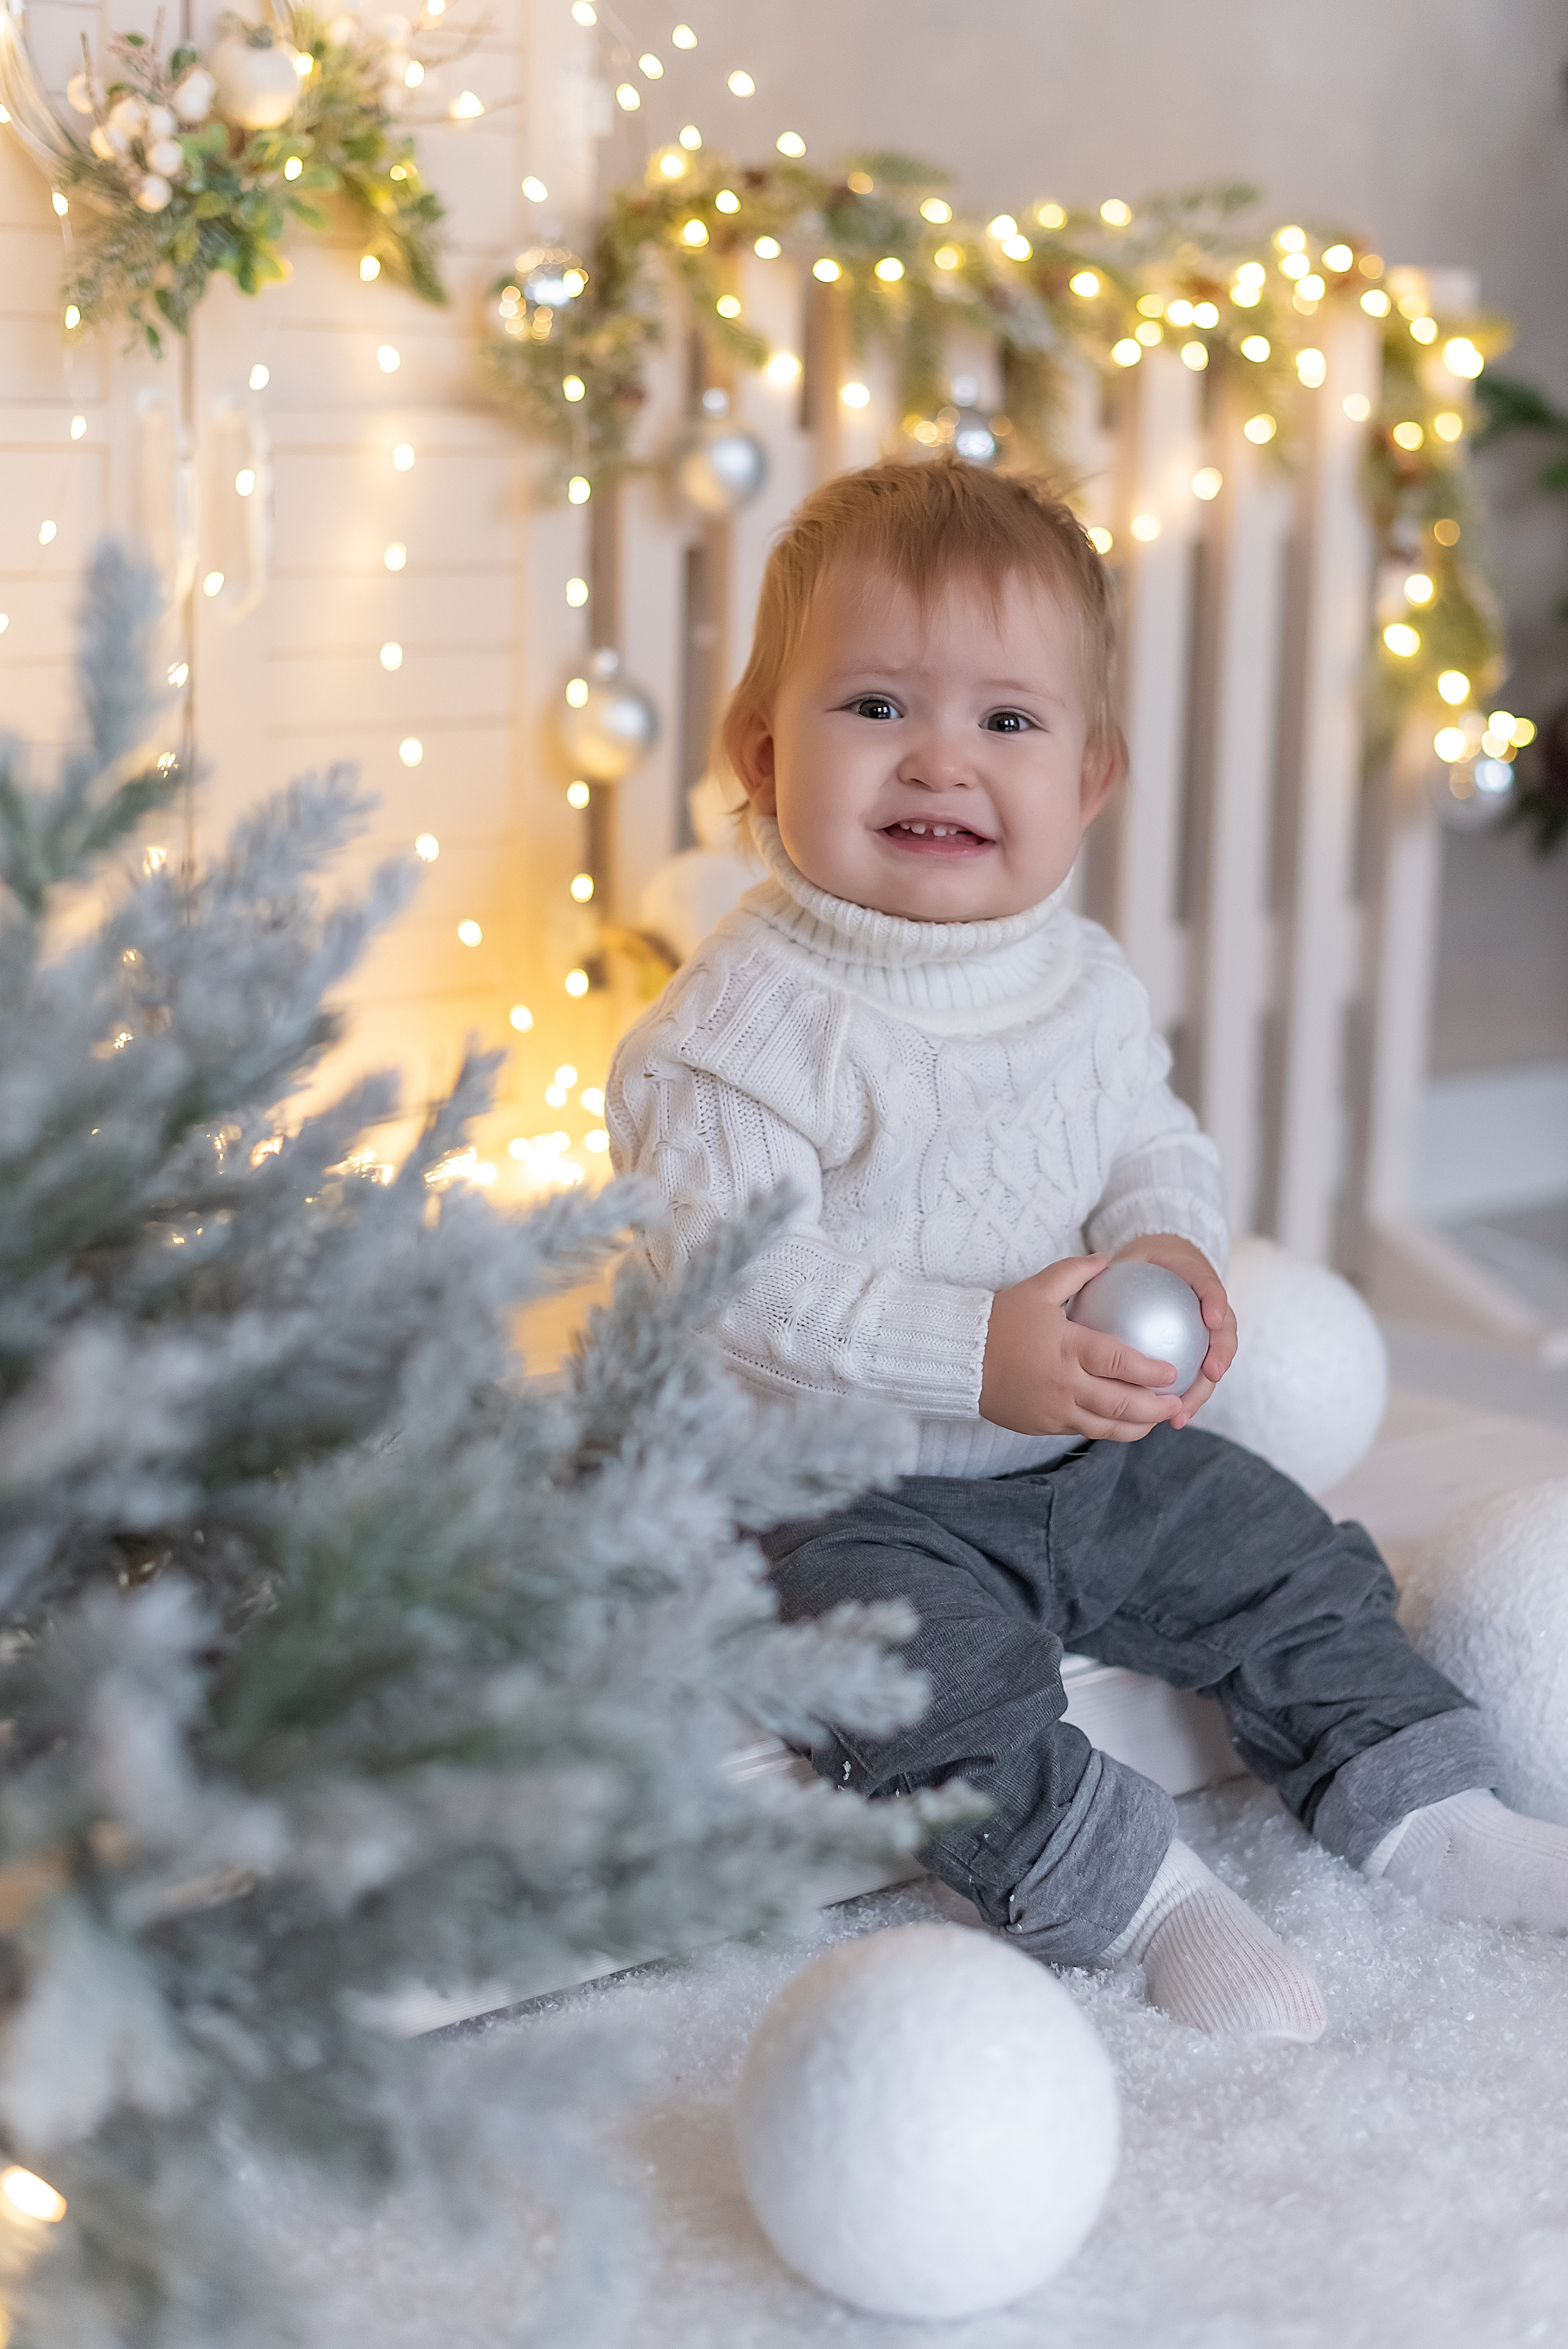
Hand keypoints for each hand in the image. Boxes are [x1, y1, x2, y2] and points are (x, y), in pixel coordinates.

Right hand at [979, 1253, 1190, 1443]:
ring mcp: (1054, 1410)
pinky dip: (1110, 1430)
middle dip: (1156, 1407)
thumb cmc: (1000, 1320)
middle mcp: (1064, 1384)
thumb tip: (1107, 1259)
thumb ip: (1074, 1272)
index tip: (1172, 1371)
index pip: (1118, 1362)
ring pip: (1106, 1427)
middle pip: (1121, 1404)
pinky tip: (1124, 1424)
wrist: (959, 1357)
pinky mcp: (1044, 1425)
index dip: (1149, 1370)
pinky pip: (1084, 1432)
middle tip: (1177, 1400)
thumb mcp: (1037, 1288)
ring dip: (1138, 1426)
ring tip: (1159, 1419)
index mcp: (1067, 1347)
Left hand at [1110, 1233, 1235, 1426]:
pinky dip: (1185, 1400)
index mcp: (1200, 1280)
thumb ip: (1119, 1264)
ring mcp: (1210, 1336)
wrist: (1164, 1269)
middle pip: (1224, 1334)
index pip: (1211, 1288)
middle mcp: (1213, 1311)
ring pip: (1213, 1364)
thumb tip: (1090, 1270)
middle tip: (1212, 1373)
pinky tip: (1170, 1419)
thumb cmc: (1146, 1264)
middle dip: (1221, 1355)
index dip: (1216, 1303)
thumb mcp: (1135, 1256)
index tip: (1212, 1319)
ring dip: (1202, 1391)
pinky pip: (1194, 1380)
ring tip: (1183, 1413)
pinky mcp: (1201, 1358)